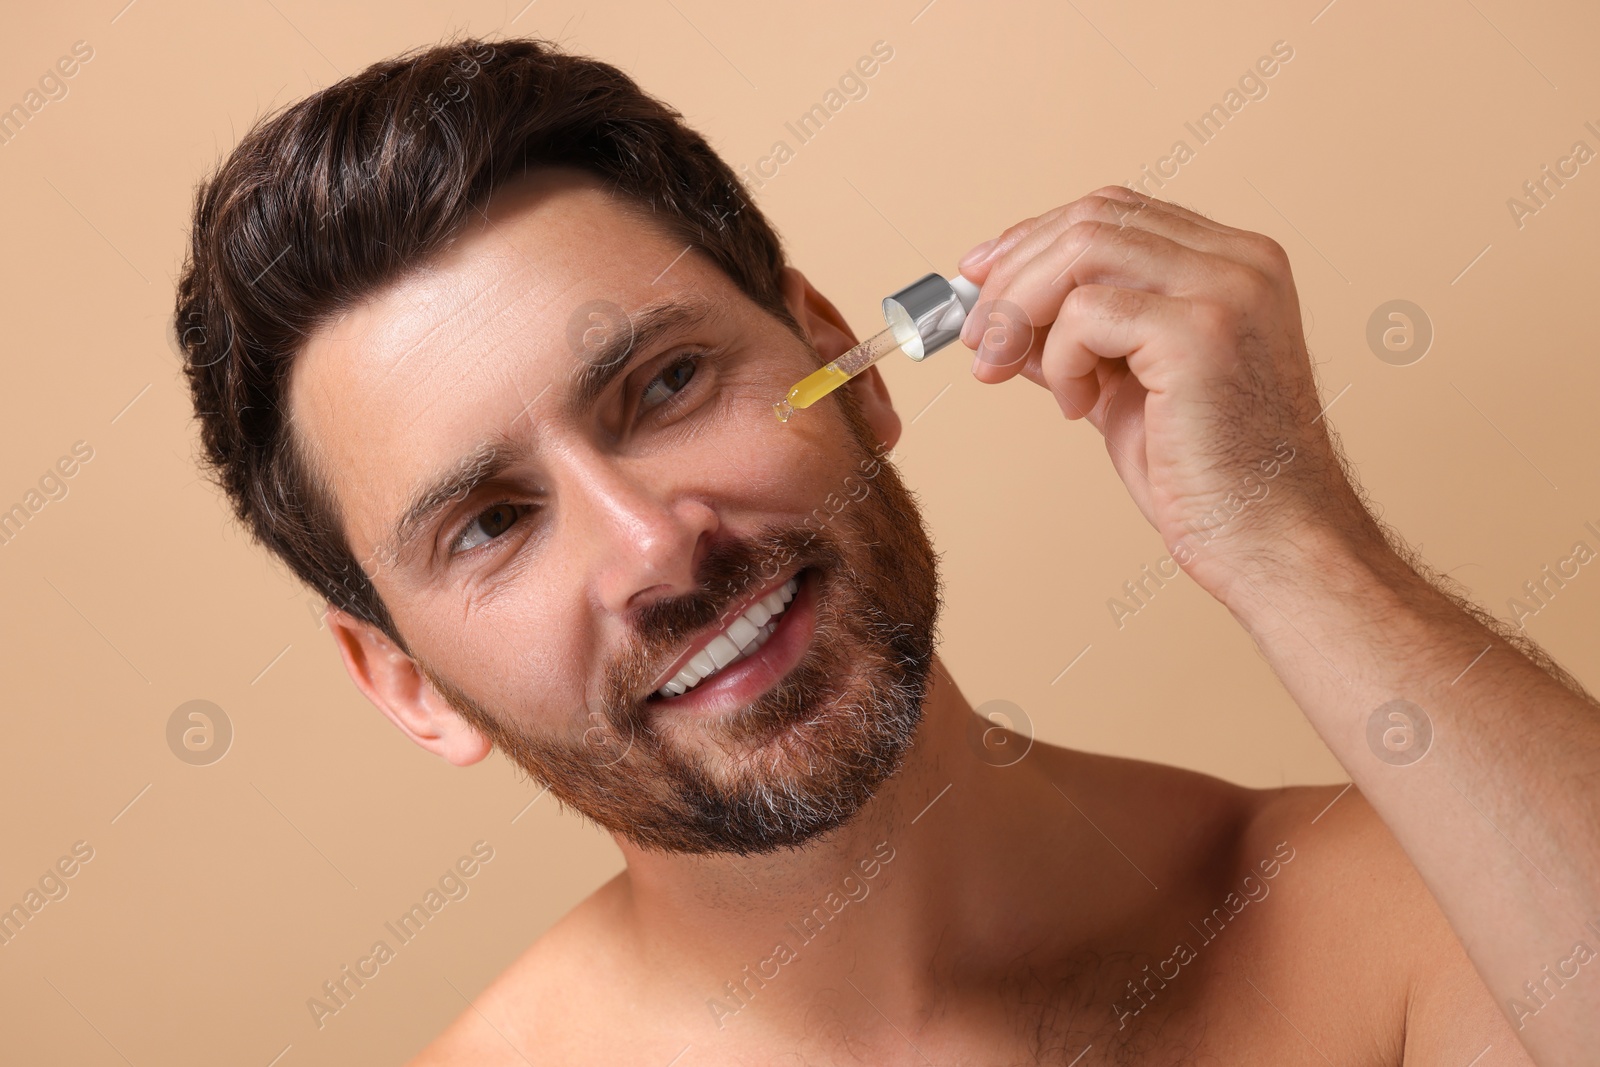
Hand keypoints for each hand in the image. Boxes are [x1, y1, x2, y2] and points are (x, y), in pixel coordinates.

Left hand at [957, 186, 1376, 602]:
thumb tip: (1002, 320)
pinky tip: (1077, 407)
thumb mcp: (1124, 392)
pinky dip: (1060, 359)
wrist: (1271, 543)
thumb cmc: (1211, 481)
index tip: (980, 277)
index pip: (1115, 213)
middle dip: (1013, 272)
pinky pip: (1086, 312)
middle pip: (1093, 218)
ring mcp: (1227, 289)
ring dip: (1021, 308)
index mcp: (1234, 265)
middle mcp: (1241, 262)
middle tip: (976, 336)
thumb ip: (1075, 344)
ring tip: (1007, 368)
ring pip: (1082, 248)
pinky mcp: (1200, 332)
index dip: (1035, 238)